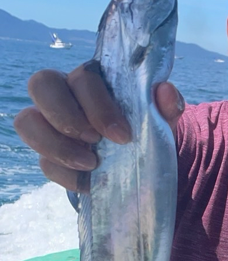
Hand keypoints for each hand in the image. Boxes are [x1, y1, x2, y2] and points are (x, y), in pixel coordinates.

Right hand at [13, 60, 184, 192]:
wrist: (139, 162)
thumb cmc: (144, 128)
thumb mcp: (161, 119)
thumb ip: (166, 105)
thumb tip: (166, 92)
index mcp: (93, 79)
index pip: (83, 77)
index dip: (98, 105)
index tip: (123, 135)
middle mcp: (64, 94)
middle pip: (41, 84)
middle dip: (65, 115)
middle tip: (94, 141)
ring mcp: (50, 123)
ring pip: (27, 121)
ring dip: (56, 146)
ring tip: (90, 164)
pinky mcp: (48, 154)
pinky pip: (43, 162)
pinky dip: (66, 175)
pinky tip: (90, 182)